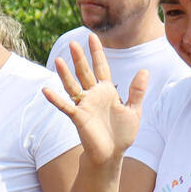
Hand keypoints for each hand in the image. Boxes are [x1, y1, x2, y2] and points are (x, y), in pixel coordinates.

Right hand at [41, 36, 150, 166]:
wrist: (112, 154)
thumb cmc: (122, 134)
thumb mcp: (134, 111)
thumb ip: (137, 91)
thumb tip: (145, 71)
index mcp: (107, 91)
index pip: (101, 67)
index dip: (97, 53)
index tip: (92, 36)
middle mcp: (93, 95)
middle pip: (84, 72)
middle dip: (79, 58)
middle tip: (73, 42)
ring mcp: (84, 105)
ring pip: (72, 86)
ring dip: (65, 74)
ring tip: (58, 60)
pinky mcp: (78, 117)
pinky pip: (65, 106)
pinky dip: (55, 99)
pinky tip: (46, 90)